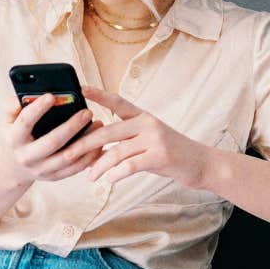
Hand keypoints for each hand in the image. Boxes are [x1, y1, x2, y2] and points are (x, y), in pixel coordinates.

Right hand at [0, 92, 105, 184]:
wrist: (13, 167)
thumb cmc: (14, 135)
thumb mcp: (7, 120)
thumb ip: (13, 104)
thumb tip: (31, 94)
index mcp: (13, 139)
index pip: (25, 123)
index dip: (37, 109)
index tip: (52, 95)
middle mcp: (26, 157)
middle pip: (52, 142)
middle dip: (71, 126)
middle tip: (87, 112)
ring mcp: (41, 169)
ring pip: (68, 157)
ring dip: (85, 141)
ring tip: (98, 124)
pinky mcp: (53, 177)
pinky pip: (75, 168)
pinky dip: (89, 156)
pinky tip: (98, 142)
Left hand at [62, 86, 213, 189]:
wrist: (202, 163)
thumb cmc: (171, 154)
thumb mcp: (148, 140)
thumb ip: (125, 141)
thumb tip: (93, 152)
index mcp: (142, 116)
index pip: (117, 102)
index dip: (98, 94)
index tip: (80, 88)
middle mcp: (147, 123)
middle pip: (108, 131)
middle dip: (84, 143)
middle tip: (67, 153)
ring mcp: (154, 138)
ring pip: (117, 151)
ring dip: (99, 166)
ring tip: (89, 177)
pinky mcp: (160, 155)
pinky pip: (130, 164)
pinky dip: (117, 173)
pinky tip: (109, 180)